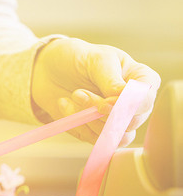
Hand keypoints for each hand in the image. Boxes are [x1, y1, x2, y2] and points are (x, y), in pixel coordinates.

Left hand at [31, 37, 159, 145]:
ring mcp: (117, 118)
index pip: (146, 100)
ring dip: (87, 118)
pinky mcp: (98, 130)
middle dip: (100, 112)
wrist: (49, 67)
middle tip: (78, 93)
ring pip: (113, 134)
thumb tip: (122, 98)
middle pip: (130, 121)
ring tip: (72, 95)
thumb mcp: (95, 59)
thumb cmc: (77, 57)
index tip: (104, 103)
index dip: (128, 106)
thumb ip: (110, 79)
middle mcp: (134, 102)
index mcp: (141, 79)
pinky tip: (65, 104)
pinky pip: (94, 139)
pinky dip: (77, 124)